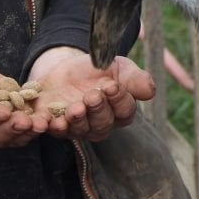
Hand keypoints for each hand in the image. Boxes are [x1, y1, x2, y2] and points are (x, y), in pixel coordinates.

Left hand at [27, 46, 154, 142]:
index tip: (112, 86)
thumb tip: (150, 91)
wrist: (66, 67)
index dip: (119, 100)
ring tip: (74, 108)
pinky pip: (53, 131)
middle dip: (98, 110)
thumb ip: (134, 78)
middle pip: (103, 124)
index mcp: (119, 110)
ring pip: (81, 130)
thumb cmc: (98, 70)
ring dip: (77, 120)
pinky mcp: (55, 126)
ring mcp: (77, 127)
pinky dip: (49, 127)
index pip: (125, 111)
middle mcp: (100, 123)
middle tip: (92, 95)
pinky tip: (48, 122)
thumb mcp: (118, 67)